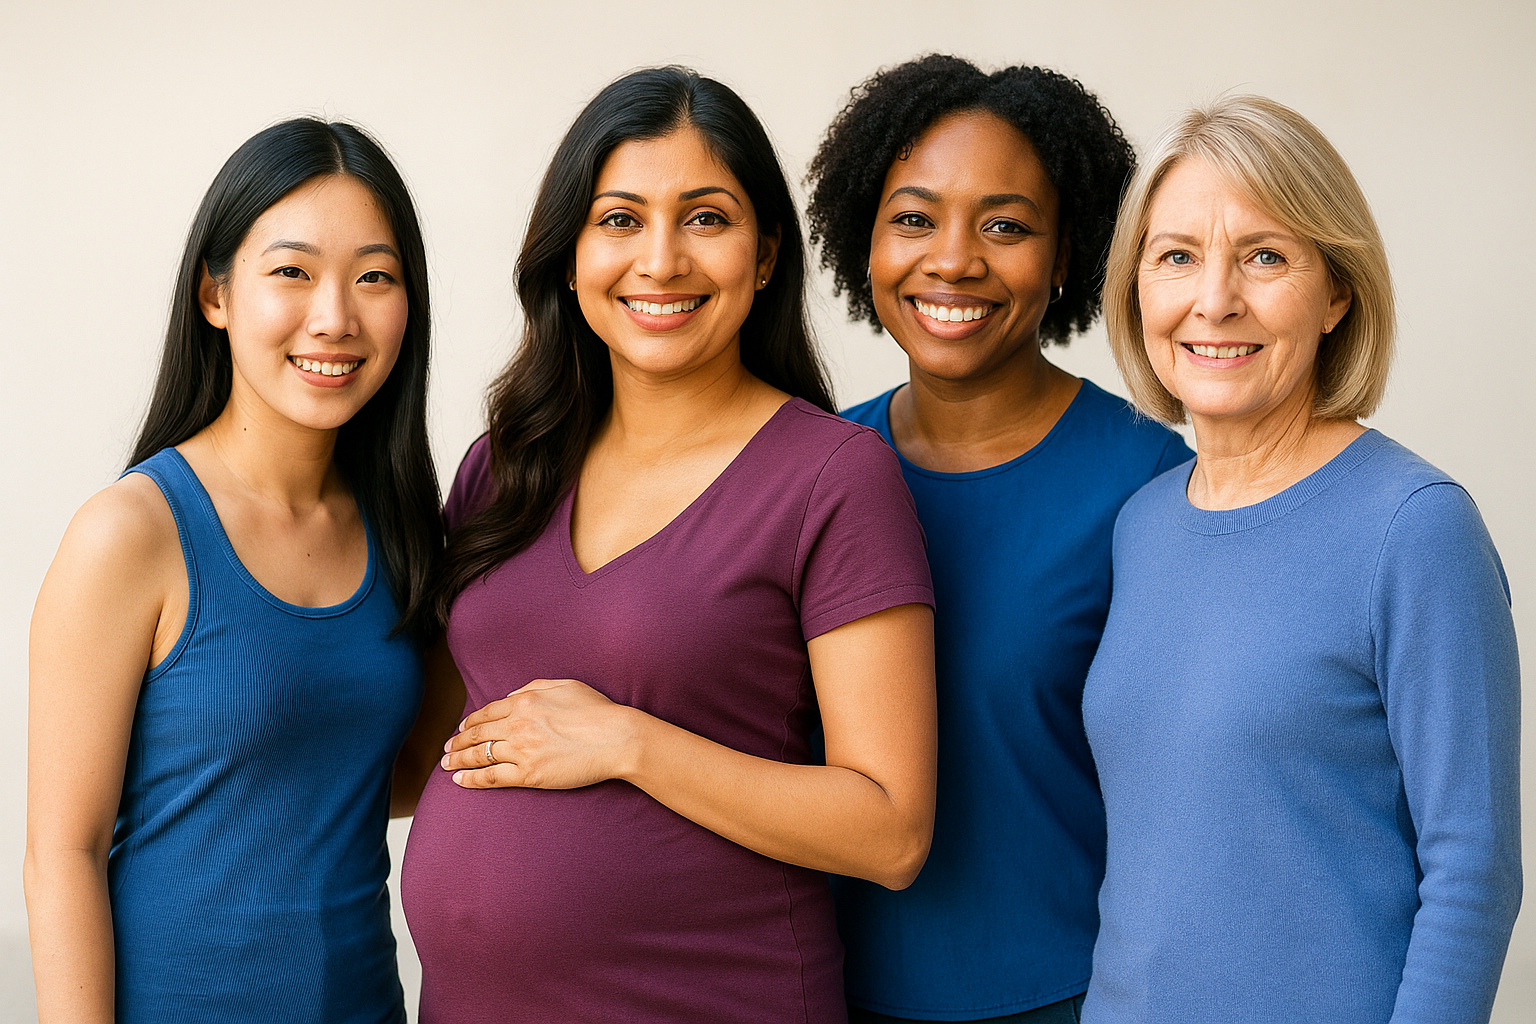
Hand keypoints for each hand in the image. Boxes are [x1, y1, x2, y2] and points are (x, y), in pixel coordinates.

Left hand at [441, 678, 640, 789]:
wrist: (616, 738)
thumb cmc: (597, 711)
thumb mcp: (565, 685)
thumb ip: (534, 687)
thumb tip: (511, 697)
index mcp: (525, 701)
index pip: (486, 712)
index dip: (470, 722)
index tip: (461, 729)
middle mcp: (517, 724)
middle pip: (477, 734)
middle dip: (457, 742)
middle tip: (446, 749)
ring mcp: (522, 750)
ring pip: (479, 755)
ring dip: (458, 760)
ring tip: (447, 764)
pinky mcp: (529, 774)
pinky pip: (491, 777)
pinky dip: (471, 779)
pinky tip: (460, 781)